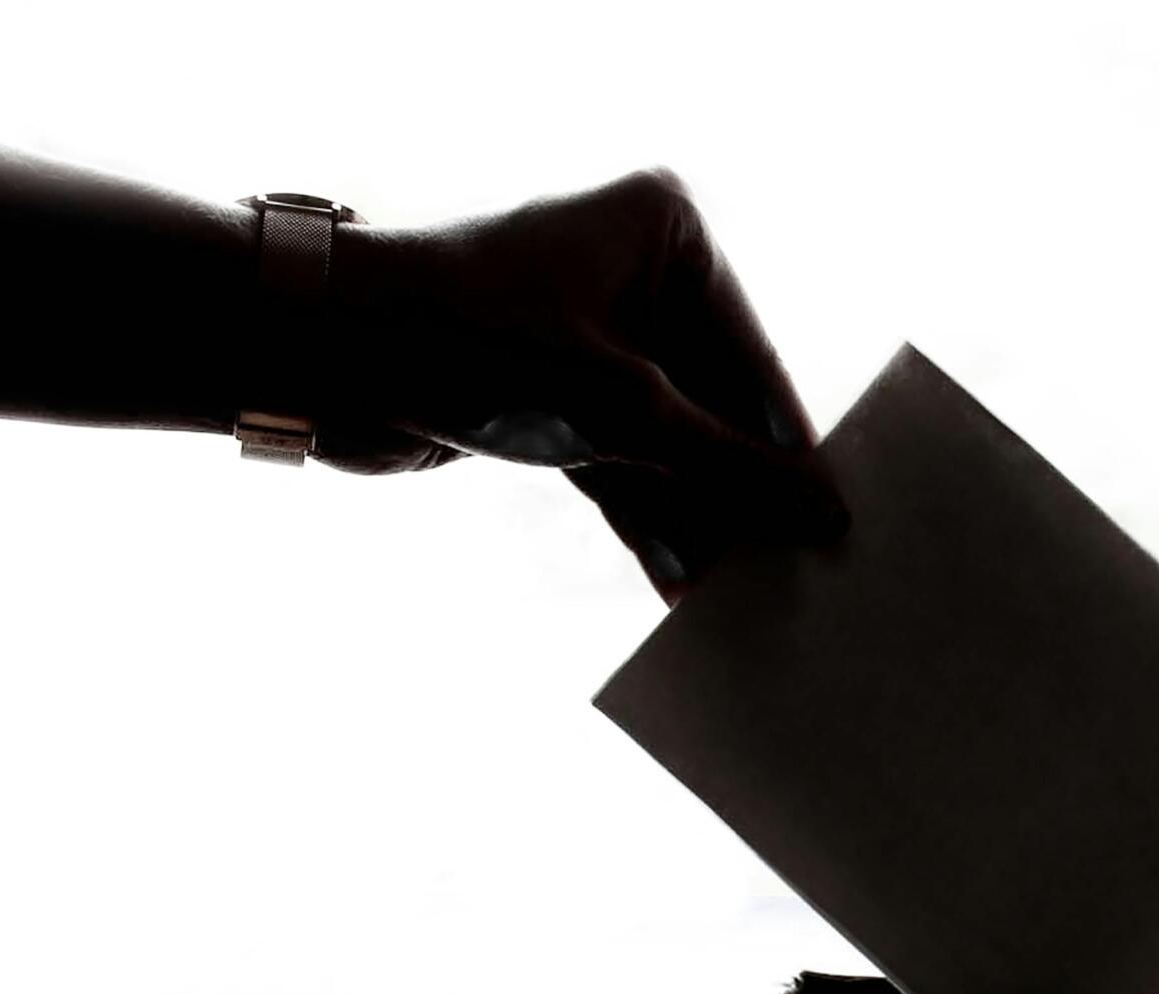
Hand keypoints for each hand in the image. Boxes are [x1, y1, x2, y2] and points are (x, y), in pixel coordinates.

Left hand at [319, 169, 844, 602]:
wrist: (322, 356)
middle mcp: (635, 273)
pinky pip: (624, 463)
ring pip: (671, 442)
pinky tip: (682, 585)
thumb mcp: (623, 414)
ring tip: (742, 595)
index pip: (755, 357)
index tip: (835, 525)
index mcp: (668, 233)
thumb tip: (824, 515)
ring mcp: (593, 338)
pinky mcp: (553, 394)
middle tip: (793, 573)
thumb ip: (729, 468)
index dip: (790, 450)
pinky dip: (647, 518)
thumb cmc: (474, 345)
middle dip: (741, 493)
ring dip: (697, 518)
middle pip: (717, 404)